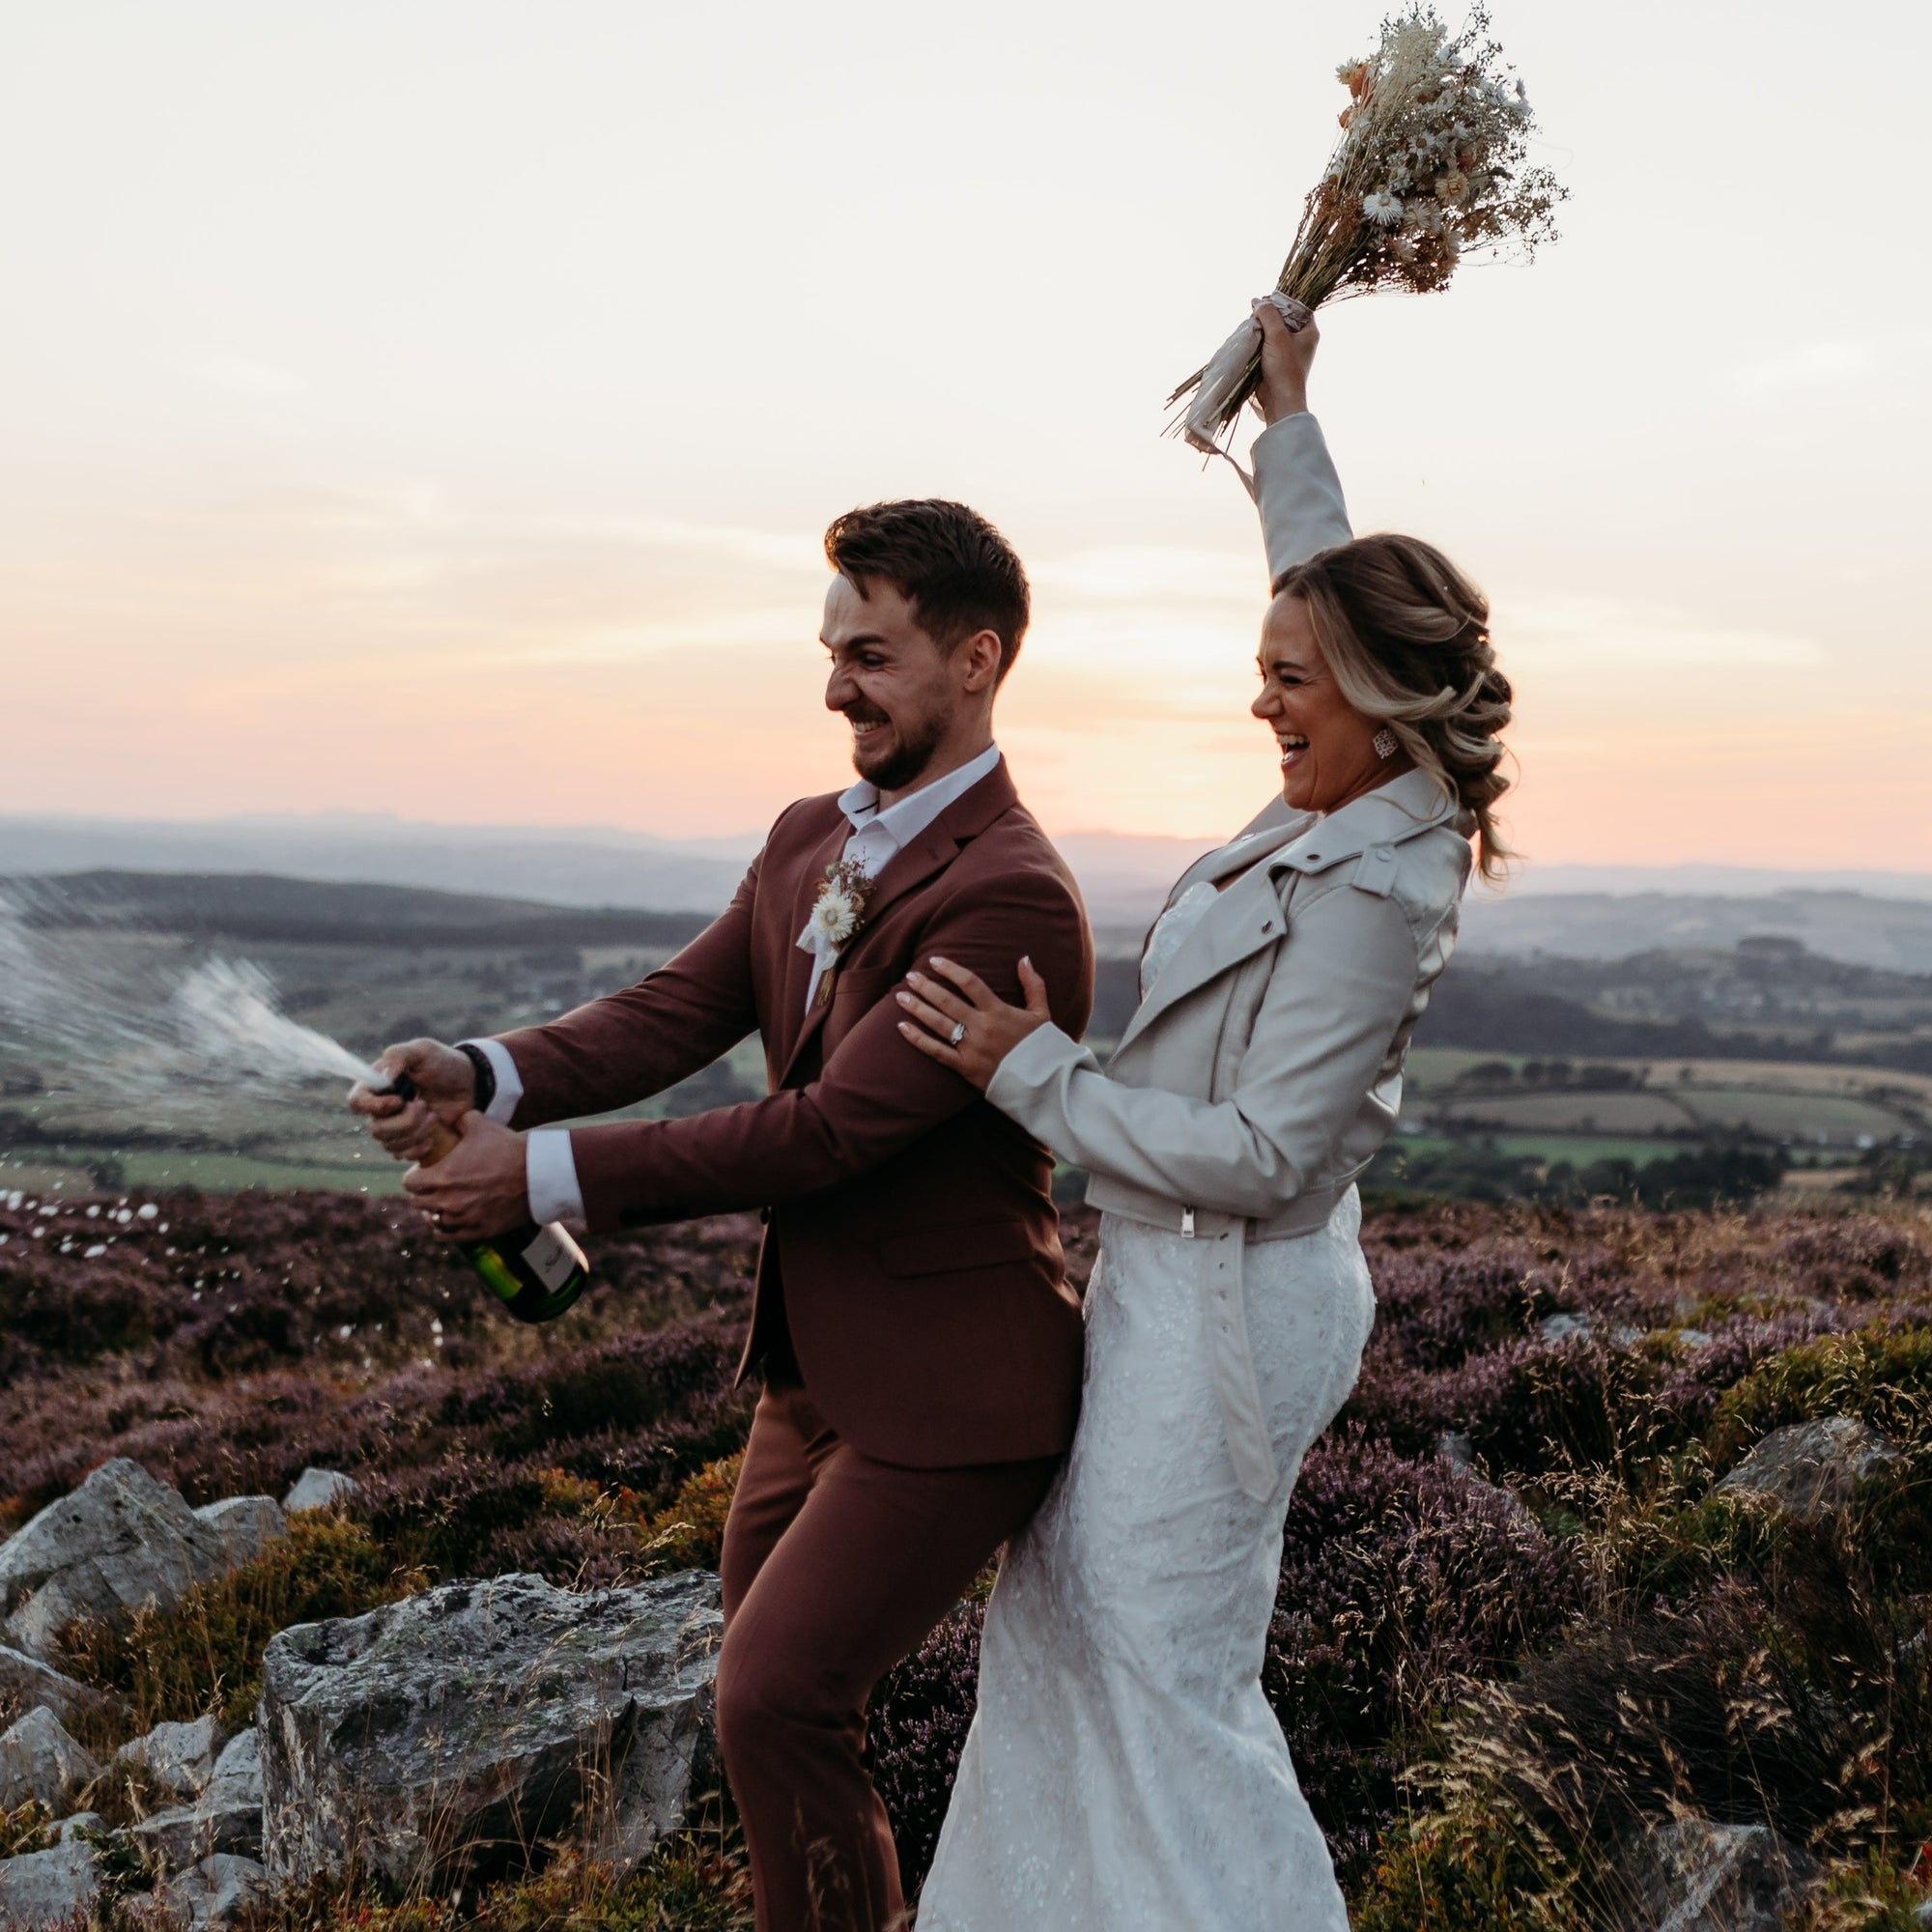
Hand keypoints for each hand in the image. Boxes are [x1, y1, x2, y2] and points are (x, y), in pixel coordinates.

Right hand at [348, 1038, 475, 1163]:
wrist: (468, 1084)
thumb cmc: (443, 1063)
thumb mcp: (423, 1050)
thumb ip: (399, 1055)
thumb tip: (383, 1076)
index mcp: (377, 1085)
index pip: (356, 1102)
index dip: (373, 1106)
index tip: (399, 1101)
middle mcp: (381, 1108)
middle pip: (376, 1128)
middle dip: (405, 1121)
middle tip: (426, 1105)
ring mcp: (394, 1127)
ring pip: (389, 1144)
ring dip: (415, 1132)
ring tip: (434, 1116)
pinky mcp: (409, 1141)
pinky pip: (402, 1155)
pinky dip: (418, 1148)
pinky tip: (433, 1136)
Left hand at [401, 1113, 531, 1241]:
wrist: (536, 1174)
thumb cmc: (508, 1148)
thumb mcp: (481, 1125)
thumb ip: (461, 1120)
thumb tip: (454, 1119)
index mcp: (443, 1176)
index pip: (409, 1183)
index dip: (414, 1176)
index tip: (422, 1172)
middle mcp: (448, 1201)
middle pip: (417, 1203)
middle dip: (422, 1193)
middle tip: (432, 1186)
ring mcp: (463, 1218)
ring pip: (432, 1220)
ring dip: (434, 1211)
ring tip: (442, 1204)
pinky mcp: (478, 1230)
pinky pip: (448, 1236)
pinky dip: (444, 1230)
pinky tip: (446, 1222)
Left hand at [895, 955, 1050, 1091]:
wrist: (1043, 1083)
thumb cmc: (1042, 1047)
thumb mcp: (1042, 1013)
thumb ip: (1033, 985)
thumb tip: (1024, 958)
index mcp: (998, 1011)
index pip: (969, 983)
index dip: (950, 969)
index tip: (934, 960)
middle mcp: (982, 1027)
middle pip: (947, 1001)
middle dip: (926, 987)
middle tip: (910, 976)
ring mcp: (971, 1047)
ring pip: (938, 1023)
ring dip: (917, 1008)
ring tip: (900, 997)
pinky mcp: (965, 1067)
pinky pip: (936, 1051)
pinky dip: (918, 1039)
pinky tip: (902, 1027)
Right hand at [1254, 300, 1318, 423]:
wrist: (1279, 400)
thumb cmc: (1284, 367)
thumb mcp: (1277, 335)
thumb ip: (1268, 314)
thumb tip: (1257, 302)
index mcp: (1309, 332)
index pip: (1298, 307)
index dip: (1282, 301)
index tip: (1266, 299)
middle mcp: (1301, 340)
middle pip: (1283, 318)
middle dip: (1268, 315)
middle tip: (1254, 313)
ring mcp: (1288, 352)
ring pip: (1273, 332)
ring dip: (1261, 328)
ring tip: (1250, 325)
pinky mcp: (1276, 362)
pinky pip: (1266, 345)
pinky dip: (1258, 341)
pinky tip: (1249, 338)